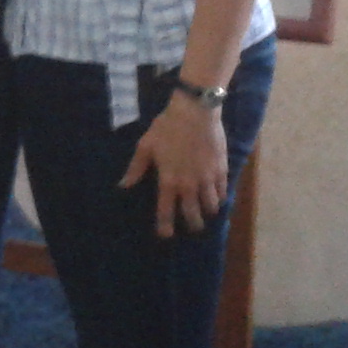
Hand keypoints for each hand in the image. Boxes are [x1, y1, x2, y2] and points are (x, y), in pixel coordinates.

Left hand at [121, 93, 229, 237]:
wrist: (196, 112)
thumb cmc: (167, 127)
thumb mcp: (146, 146)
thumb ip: (136, 168)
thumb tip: (124, 185)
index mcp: (169, 181)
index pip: (166, 210)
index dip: (165, 225)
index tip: (166, 236)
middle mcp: (189, 185)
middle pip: (193, 213)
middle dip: (193, 224)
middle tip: (192, 229)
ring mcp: (208, 178)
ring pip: (212, 205)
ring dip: (208, 212)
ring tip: (206, 214)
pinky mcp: (222, 169)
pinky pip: (223, 190)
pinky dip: (221, 197)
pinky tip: (218, 197)